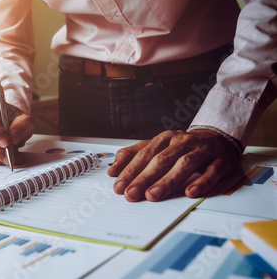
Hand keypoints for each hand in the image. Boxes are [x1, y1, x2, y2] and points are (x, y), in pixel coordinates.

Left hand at [107, 130, 240, 201]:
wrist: (218, 138)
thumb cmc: (182, 148)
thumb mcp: (157, 148)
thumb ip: (134, 156)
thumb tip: (113, 170)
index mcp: (164, 139)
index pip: (144, 155)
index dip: (130, 170)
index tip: (118, 186)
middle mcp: (182, 142)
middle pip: (161, 160)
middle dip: (144, 178)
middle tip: (131, 194)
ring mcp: (202, 150)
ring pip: (184, 164)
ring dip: (168, 180)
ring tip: (153, 195)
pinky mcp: (220, 161)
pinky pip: (211, 172)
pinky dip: (202, 182)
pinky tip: (190, 192)